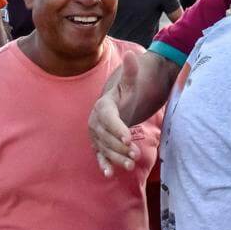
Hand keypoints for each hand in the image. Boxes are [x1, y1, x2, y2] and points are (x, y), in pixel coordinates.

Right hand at [88, 51, 140, 176]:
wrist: (115, 105)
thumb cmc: (125, 93)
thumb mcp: (130, 83)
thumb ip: (131, 71)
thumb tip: (133, 55)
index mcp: (103, 106)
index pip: (108, 118)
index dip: (117, 129)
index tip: (128, 138)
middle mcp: (95, 122)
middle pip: (106, 137)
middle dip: (120, 147)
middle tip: (135, 154)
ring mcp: (96, 135)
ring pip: (104, 148)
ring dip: (116, 158)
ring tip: (131, 165)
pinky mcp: (98, 145)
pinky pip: (99, 156)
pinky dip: (103, 165)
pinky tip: (109, 174)